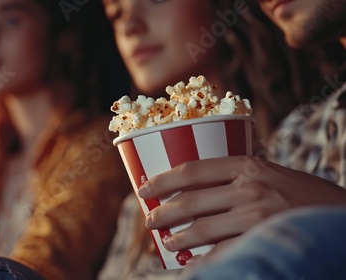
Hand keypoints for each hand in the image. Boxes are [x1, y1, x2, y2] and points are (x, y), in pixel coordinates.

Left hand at [138, 156, 345, 254]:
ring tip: (166, 243)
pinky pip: (222, 254)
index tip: (145, 188)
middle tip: (149, 220)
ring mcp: (256, 216)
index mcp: (249, 165)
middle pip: (191, 200)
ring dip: (177, 238)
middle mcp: (249, 188)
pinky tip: (191, 264)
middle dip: (163, 212)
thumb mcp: (275, 174)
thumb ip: (242, 175)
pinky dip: (203, 260)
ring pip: (201, 228)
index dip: (163, 180)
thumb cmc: (305, 195)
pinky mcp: (262, 241)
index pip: (193, 170)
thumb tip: (203, 182)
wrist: (341, 217)